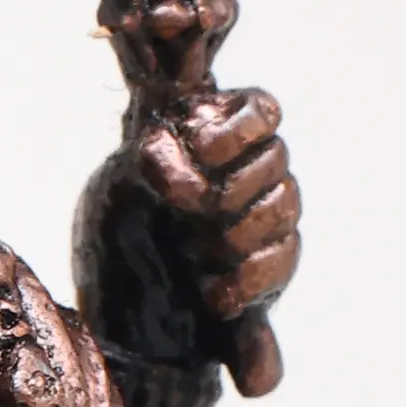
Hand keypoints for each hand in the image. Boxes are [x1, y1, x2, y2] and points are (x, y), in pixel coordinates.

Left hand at [74, 86, 299, 399]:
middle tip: (191, 213)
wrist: (123, 296)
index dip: (238, 129)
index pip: (260, 110)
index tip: (202, 150)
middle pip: (275, 157)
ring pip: (284, 204)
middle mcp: (248, 168)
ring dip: (238, 233)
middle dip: (230, 189)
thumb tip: (195, 186)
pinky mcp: (272, 260)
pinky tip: (215, 295)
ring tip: (196, 256)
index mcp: (216, 133)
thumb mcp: (121, 182)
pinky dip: (249, 277)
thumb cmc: (121, 221)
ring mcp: (264, 213)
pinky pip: (283, 257)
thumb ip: (155, 162)